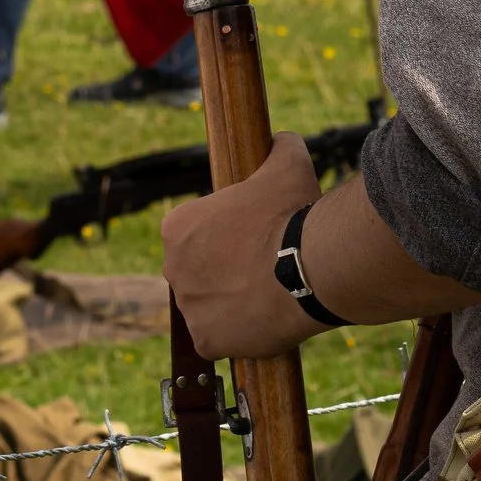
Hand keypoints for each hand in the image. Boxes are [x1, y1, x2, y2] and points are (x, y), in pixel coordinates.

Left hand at [161, 132, 324, 358]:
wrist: (309, 266)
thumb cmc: (292, 213)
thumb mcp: (286, 162)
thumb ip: (278, 147)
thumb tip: (283, 139)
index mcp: (176, 227)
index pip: (192, 233)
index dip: (222, 235)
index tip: (248, 237)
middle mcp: (171, 267)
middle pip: (196, 271)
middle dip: (221, 271)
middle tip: (259, 268)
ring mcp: (188, 308)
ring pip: (207, 306)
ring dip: (230, 303)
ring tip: (266, 296)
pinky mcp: (206, 341)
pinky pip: (218, 339)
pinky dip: (238, 334)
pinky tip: (263, 321)